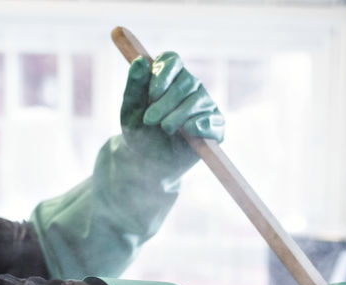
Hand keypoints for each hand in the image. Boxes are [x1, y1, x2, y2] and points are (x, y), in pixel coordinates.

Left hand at [119, 52, 224, 176]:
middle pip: (186, 81)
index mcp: (169, 76)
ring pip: (198, 100)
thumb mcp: (130, 110)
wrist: (149, 162)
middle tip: (150, 120)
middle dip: (166, 102)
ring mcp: (204, 104)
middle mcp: (190, 86)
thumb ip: (134, 86)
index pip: (172, 60)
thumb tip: (141, 61)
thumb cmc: (140, 133)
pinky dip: (202, 125)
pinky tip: (189, 130)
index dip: (164, 74)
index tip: (151, 94)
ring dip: (179, 115)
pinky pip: (214, 120)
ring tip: (165, 129)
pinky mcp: (215, 125)